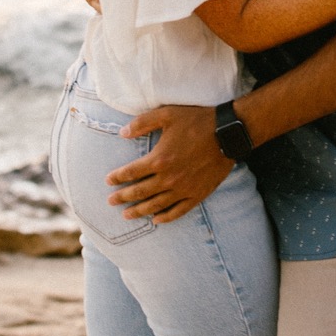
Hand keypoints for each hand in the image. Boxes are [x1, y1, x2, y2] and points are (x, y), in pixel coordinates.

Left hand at [105, 103, 229, 221]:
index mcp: (159, 159)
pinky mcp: (197, 194)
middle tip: (110, 202)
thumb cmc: (197, 121)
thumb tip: (122, 133)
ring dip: (139, 211)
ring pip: (156, 205)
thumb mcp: (167, 115)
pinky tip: (157, 220)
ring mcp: (183, 189)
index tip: (108, 181)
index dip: (117, 177)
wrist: (228, 134)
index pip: (131, 172)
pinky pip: (178, 211)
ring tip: (127, 215)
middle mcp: (168, 178)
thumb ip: (142, 123)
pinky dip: (166, 217)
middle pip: (139, 192)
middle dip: (123, 197)